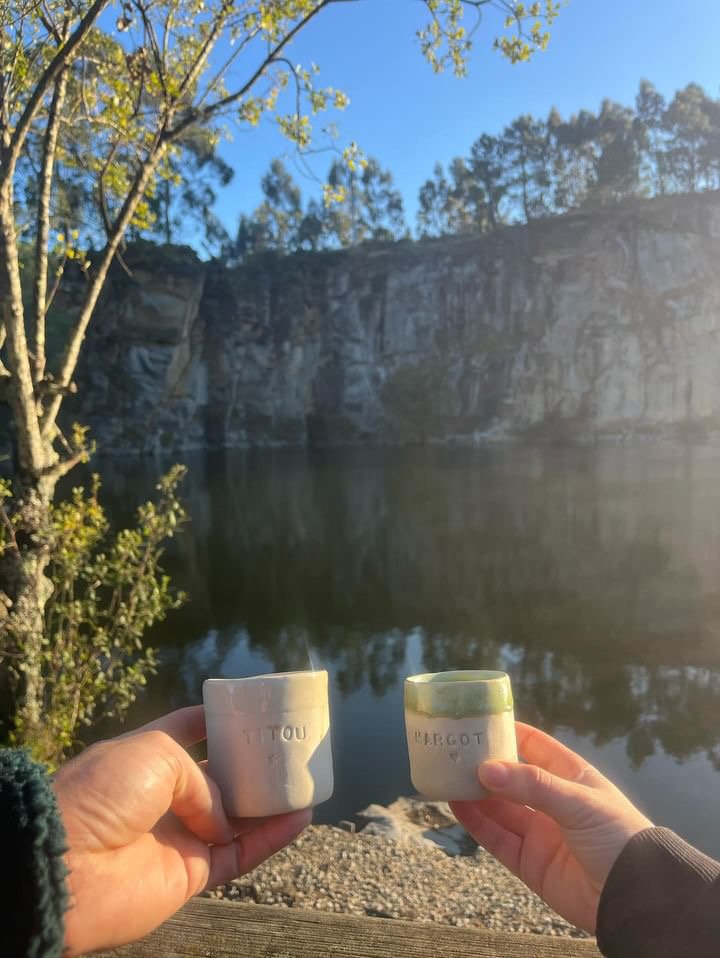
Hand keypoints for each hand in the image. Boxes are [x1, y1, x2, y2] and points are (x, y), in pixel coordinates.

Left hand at [53, 706, 310, 955]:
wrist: (69, 865)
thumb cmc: (103, 793)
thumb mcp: (155, 752)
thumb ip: (200, 776)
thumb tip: (218, 815)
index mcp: (145, 758)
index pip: (186, 732)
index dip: (216, 720)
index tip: (250, 709)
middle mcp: (164, 797)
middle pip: (218, 777)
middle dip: (250, 762)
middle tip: (285, 745)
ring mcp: (180, 836)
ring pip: (237, 817)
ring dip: (270, 801)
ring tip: (304, 779)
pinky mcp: (192, 875)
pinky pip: (241, 854)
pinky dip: (273, 838)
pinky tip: (301, 817)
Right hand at [450, 722, 651, 932]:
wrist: (634, 897)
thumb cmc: (617, 836)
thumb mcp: (578, 802)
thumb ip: (532, 785)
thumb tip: (486, 768)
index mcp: (570, 777)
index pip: (535, 746)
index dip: (509, 733)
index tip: (478, 721)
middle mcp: (552, 802)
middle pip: (511, 778)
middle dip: (484, 765)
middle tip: (453, 751)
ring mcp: (539, 833)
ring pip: (499, 808)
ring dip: (475, 794)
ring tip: (447, 776)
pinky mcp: (529, 863)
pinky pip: (497, 839)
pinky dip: (476, 823)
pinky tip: (457, 805)